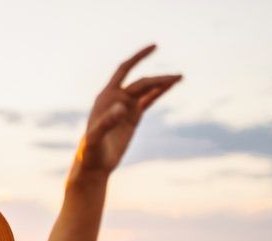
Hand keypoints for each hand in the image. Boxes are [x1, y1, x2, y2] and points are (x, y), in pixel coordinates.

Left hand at [76, 44, 181, 176]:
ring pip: (147, 89)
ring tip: (180, 77)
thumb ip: (106, 122)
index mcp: (106, 97)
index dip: (138, 57)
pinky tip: (171, 86)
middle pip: (141, 82)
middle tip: (177, 77)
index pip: (124, 69)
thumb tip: (122, 107)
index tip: (155, 46)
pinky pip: (149, 100)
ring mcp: (125, 106)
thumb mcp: (96, 138)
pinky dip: (160, 93)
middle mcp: (116, 98)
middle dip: (158, 79)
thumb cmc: (90, 152)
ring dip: (162, 83)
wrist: (94, 164)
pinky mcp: (133, 117)